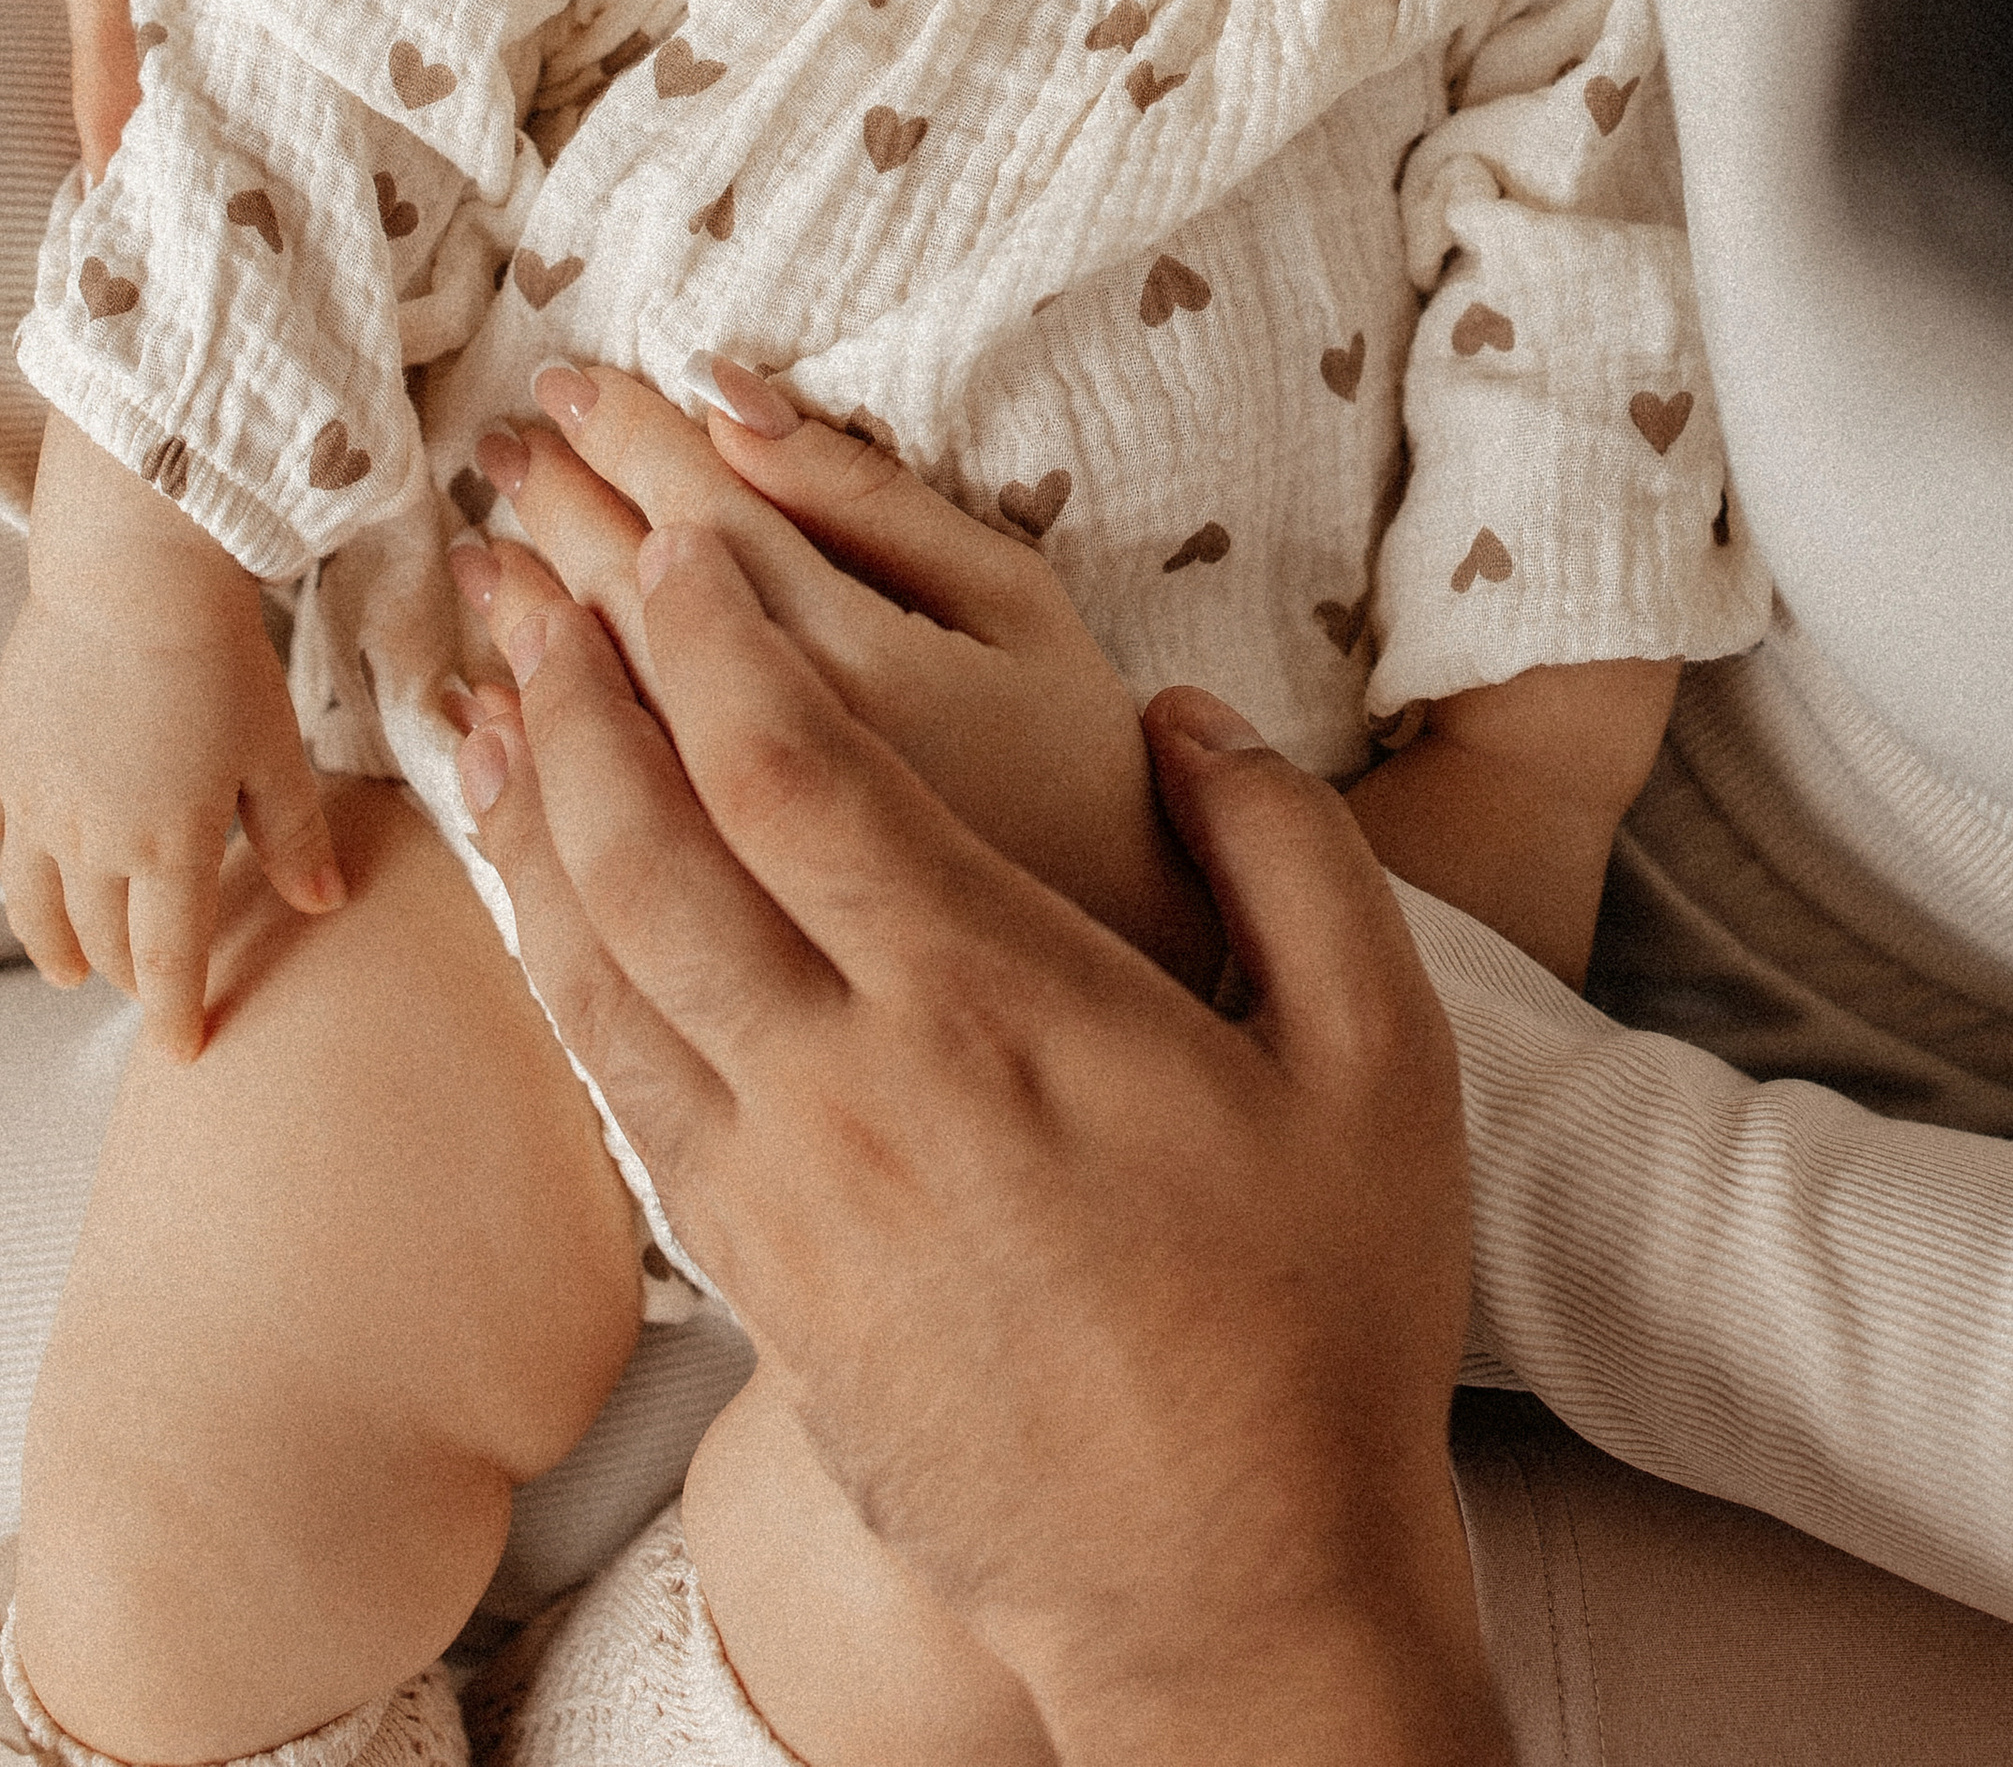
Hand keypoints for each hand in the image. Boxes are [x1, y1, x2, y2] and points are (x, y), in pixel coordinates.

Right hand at [0, 414, 344, 1057]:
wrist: (131, 577)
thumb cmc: (216, 653)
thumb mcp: (275, 748)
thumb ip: (293, 835)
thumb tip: (323, 904)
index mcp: (171, 846)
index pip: (172, 963)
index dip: (180, 1015)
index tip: (188, 1051)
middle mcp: (96, 843)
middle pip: (110, 942)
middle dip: (135, 978)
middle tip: (155, 994)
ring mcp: (42, 811)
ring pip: (44, 913)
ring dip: (66, 950)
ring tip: (82, 971)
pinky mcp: (9, 772)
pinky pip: (9, 859)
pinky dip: (25, 897)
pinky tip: (38, 898)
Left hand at [460, 548, 1505, 1766]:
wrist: (1233, 1596)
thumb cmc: (1322, 1320)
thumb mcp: (1388, 1058)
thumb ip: (1291, 849)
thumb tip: (1189, 718)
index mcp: (1000, 1007)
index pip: (795, 772)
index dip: (711, 642)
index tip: (677, 548)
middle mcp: (855, 1091)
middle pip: (649, 852)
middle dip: (579, 699)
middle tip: (536, 582)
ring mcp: (784, 1202)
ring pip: (598, 974)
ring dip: (534, 824)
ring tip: (492, 708)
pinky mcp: (757, 1290)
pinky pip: (618, 1091)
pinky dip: (559, 971)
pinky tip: (549, 913)